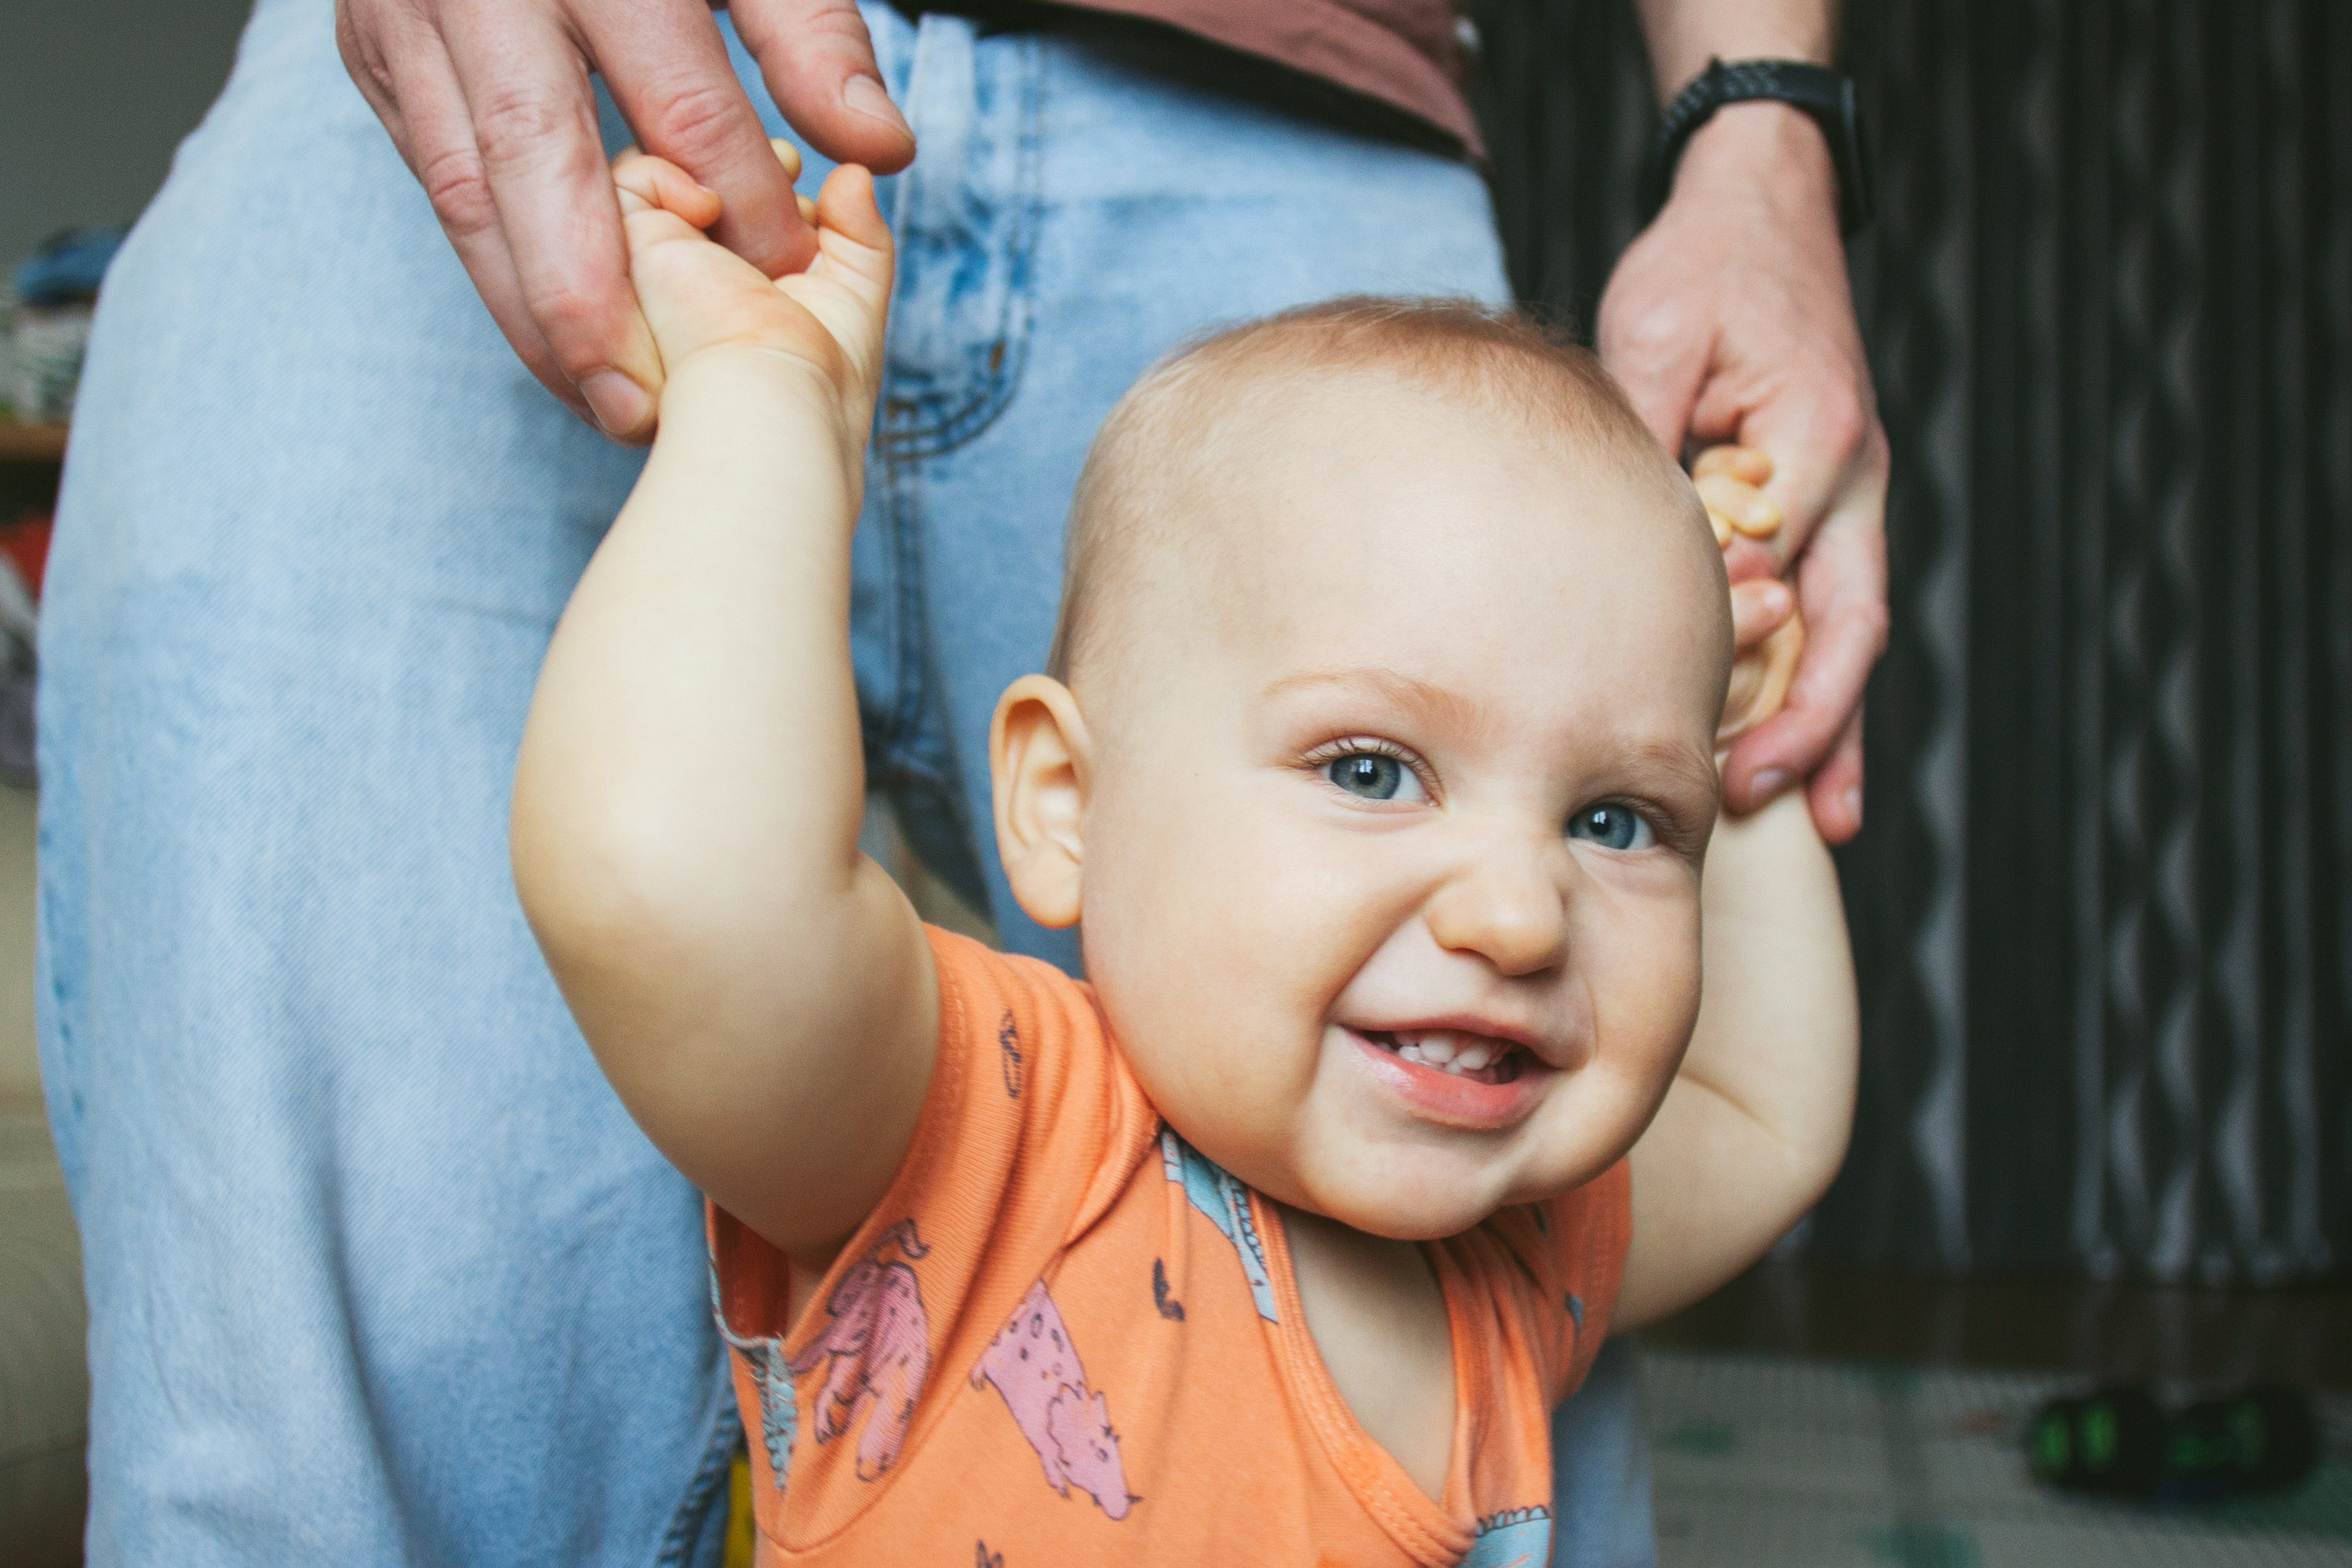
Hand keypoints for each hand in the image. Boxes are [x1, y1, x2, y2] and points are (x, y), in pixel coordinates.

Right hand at [337, 0, 914, 442]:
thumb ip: (806, 33)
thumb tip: (878, 150)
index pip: (678, 95)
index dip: (740, 203)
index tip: (791, 288)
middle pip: (535, 160)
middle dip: (591, 297)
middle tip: (646, 406)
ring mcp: (410, 23)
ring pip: (466, 193)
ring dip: (531, 314)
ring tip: (603, 404)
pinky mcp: (379, 57)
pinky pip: (436, 184)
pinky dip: (494, 273)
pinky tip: (557, 346)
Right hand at [616, 145, 892, 451]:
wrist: (765, 403)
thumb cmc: (815, 380)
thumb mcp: (853, 304)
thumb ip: (860, 237)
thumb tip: (855, 176)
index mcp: (738, 302)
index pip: (747, 221)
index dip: (779, 189)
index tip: (811, 193)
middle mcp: (688, 289)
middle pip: (705, 195)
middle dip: (747, 166)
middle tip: (788, 162)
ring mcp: (648, 272)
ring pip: (659, 183)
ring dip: (709, 162)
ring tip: (767, 170)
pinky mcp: (616, 256)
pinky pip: (625, 182)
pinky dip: (662, 174)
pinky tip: (708, 208)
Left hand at [1598, 104, 1888, 842]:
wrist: (1763, 211)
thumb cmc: (1703, 270)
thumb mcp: (1654, 332)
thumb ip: (1644, 431)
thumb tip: (1612, 525)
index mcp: (1813, 431)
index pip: (1774, 560)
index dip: (1728, 634)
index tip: (1677, 704)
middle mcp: (1852, 474)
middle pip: (1845, 620)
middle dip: (1807, 717)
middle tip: (1752, 793)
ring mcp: (1854, 494)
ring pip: (1854, 631)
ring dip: (1841, 725)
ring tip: (1832, 822)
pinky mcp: (1835, 505)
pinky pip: (1839, 610)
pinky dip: (1831, 685)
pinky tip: (1823, 758)